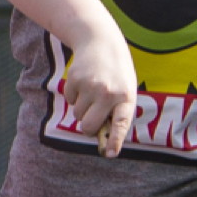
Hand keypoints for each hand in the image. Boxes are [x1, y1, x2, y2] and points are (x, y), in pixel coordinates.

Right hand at [58, 12, 139, 158]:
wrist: (100, 42)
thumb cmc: (116, 72)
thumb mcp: (125, 89)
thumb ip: (117, 110)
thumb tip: (100, 135)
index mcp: (126, 97)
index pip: (121, 124)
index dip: (115, 140)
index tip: (110, 154)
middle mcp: (108, 93)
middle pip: (89, 126)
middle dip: (88, 126)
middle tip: (93, 118)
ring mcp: (90, 87)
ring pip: (78, 114)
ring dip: (82, 108)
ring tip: (93, 91)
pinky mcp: (75, 80)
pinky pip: (70, 100)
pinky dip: (75, 95)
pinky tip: (84, 82)